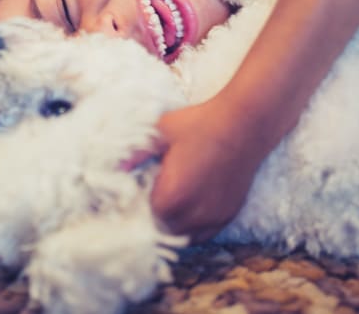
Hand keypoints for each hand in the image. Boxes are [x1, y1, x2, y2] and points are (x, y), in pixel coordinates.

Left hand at [148, 97, 265, 242]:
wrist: (244, 123)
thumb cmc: (199, 124)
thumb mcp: (161, 132)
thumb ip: (135, 154)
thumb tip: (114, 168)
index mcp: (172, 196)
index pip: (143, 218)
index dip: (135, 207)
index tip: (134, 193)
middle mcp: (193, 214)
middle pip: (162, 230)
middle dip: (152, 217)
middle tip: (149, 196)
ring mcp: (212, 217)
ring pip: (183, 236)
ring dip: (172, 224)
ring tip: (168, 202)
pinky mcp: (227, 215)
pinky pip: (203, 234)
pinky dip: (192, 227)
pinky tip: (187, 208)